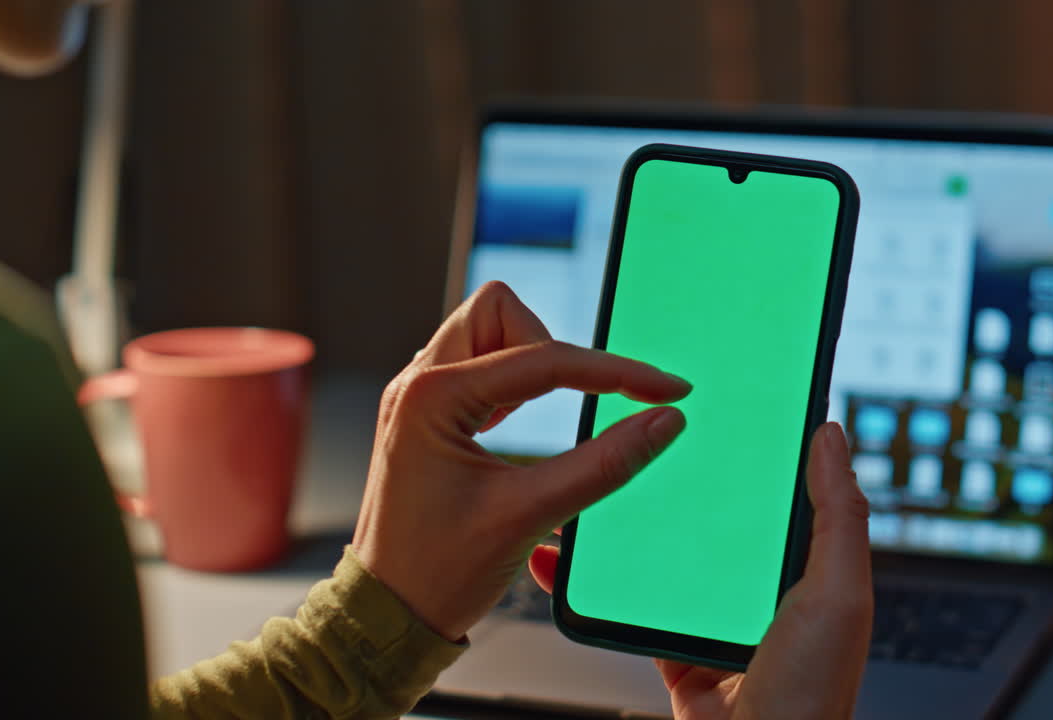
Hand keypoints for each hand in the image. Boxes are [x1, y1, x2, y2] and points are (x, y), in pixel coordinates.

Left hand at [351, 281, 690, 641]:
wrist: (386, 615)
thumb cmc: (438, 573)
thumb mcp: (530, 515)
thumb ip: (603, 464)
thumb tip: (664, 422)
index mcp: (432, 397)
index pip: (545, 358)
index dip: (616, 372)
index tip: (666, 389)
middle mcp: (417, 384)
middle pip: (500, 310)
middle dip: (552, 345)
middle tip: (580, 399)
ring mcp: (418, 397)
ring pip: (487, 332)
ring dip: (530, 361)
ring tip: (548, 416)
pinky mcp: (427, 415)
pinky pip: (477, 366)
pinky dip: (512, 383)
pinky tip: (520, 422)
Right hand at [529, 421, 872, 718]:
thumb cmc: (813, 694)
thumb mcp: (837, 594)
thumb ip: (838, 516)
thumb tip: (831, 435)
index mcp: (804, 571)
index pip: (777, 492)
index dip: (751, 447)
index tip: (720, 403)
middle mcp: (760, 593)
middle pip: (715, 519)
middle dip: (678, 478)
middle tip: (642, 428)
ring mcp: (714, 622)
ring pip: (668, 559)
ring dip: (631, 527)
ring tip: (600, 479)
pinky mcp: (675, 653)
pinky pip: (634, 610)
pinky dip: (600, 586)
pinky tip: (574, 557)